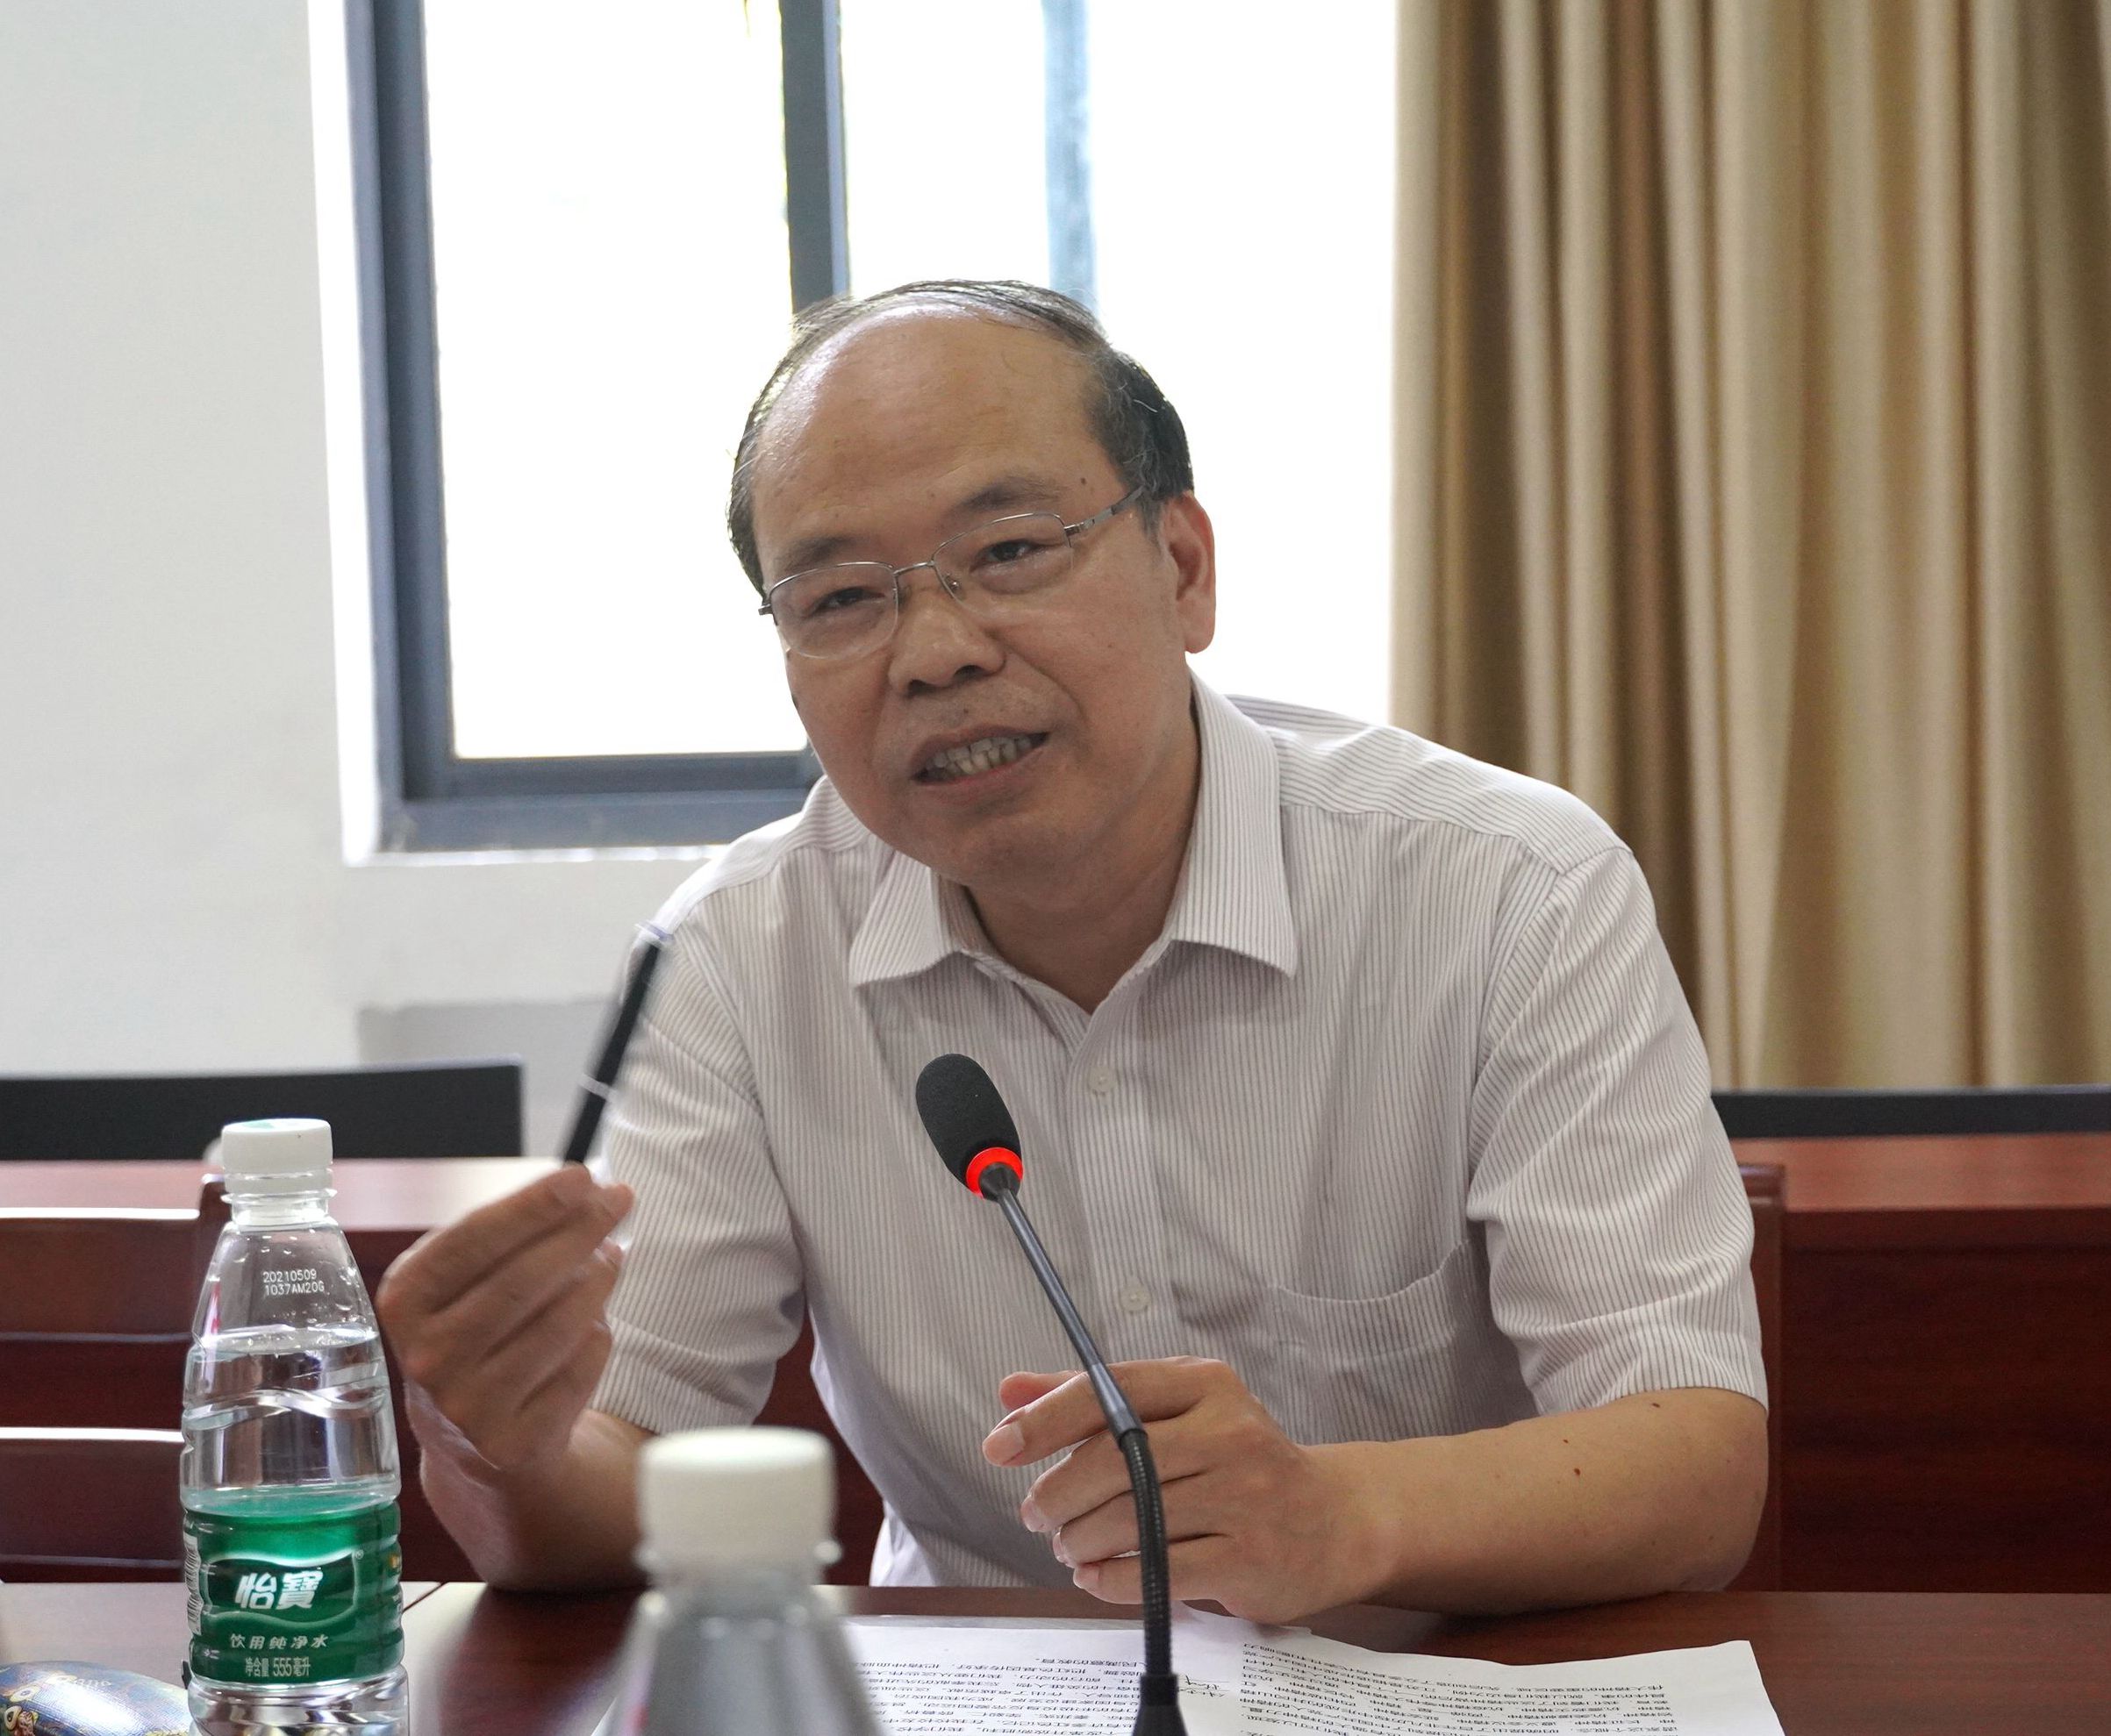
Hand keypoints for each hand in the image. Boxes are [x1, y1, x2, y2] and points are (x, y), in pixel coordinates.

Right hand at [375, 1163, 632, 1477]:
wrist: (474, 1442)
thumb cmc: (480, 1333)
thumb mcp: (469, 1281)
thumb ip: (514, 1236)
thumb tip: (590, 1192)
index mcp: (405, 1302)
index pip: (471, 1241)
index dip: (531, 1206)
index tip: (581, 1177)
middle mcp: (427, 1356)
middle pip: (521, 1281)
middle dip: (580, 1232)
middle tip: (619, 1200)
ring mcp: (466, 1406)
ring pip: (558, 1325)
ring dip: (597, 1280)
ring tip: (611, 1257)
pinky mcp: (510, 1442)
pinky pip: (579, 1367)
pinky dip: (597, 1336)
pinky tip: (594, 1324)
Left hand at [982, 1357, 1385, 1624]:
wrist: (1336, 1520)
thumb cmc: (1242, 1462)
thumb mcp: (1178, 1411)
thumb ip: (1096, 1402)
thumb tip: (1013, 1390)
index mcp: (1204, 1384)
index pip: (1110, 1390)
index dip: (1045, 1419)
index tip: (1000, 1445)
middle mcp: (1229, 1431)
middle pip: (1113, 1461)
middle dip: (1056, 1494)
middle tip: (1036, 1513)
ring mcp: (1244, 1495)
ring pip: (1130, 1519)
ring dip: (1078, 1539)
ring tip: (1068, 1545)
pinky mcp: (1249, 1556)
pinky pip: (1155, 1571)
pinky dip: (1109, 1577)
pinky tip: (1097, 1573)